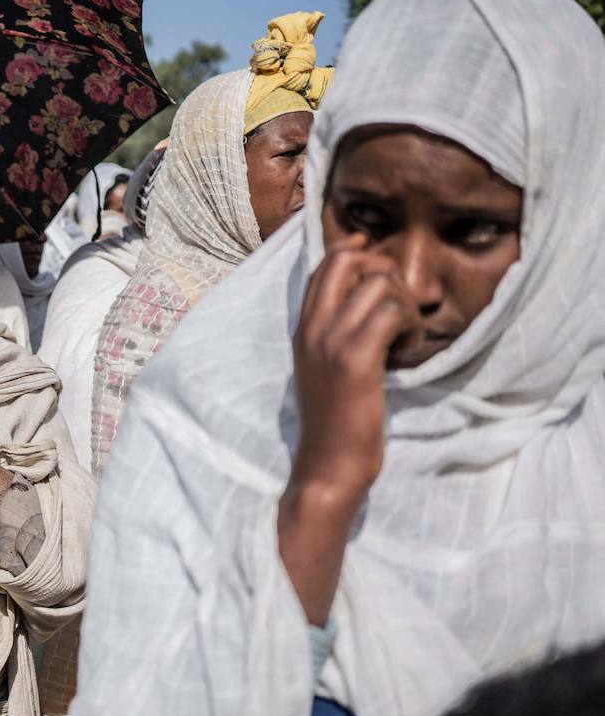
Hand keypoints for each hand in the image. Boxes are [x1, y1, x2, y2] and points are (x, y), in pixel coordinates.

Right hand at [290, 232, 420, 500]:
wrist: (328, 464)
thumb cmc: (335, 422)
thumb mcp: (325, 370)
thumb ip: (335, 336)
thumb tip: (367, 305)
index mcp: (303, 329)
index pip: (324, 266)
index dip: (355, 251)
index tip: (378, 260)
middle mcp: (312, 328)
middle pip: (349, 260)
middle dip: (385, 272)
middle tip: (399, 308)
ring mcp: (331, 341)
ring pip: (380, 283)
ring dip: (406, 304)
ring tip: (406, 337)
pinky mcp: (356, 359)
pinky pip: (393, 312)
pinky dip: (411, 326)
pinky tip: (408, 351)